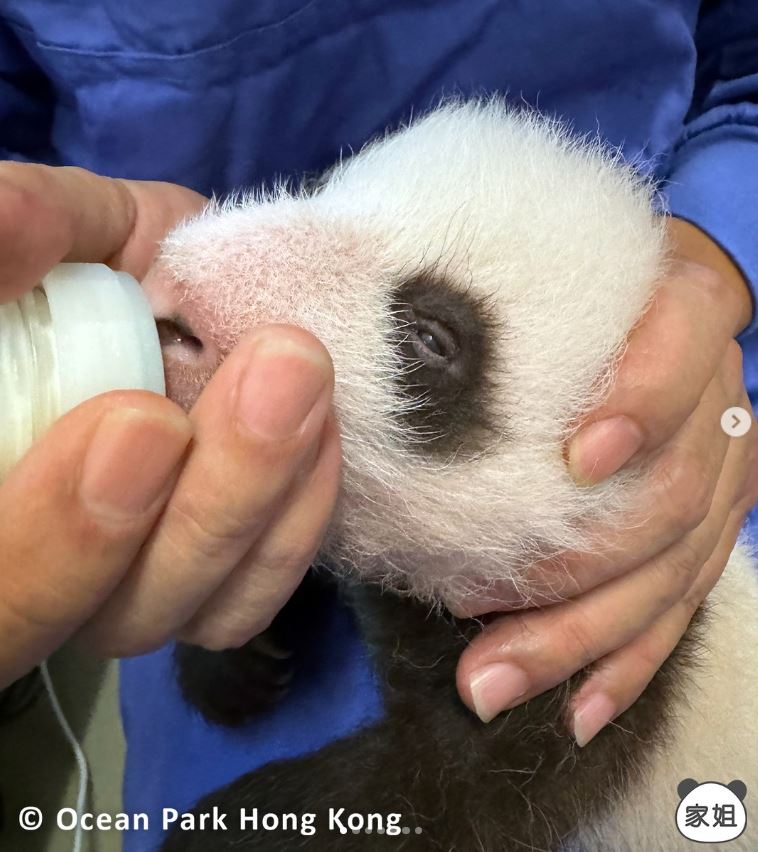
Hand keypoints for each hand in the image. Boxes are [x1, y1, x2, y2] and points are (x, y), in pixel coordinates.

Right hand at [0, 163, 340, 688]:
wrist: (168, 283)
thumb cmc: (93, 261)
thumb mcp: (62, 228)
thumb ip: (32, 224)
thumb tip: (9, 229)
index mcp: (10, 484)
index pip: (9, 577)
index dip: (62, 534)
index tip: (145, 420)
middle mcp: (66, 563)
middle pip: (119, 612)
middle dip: (208, 506)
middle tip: (278, 374)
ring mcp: (150, 575)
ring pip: (204, 609)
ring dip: (266, 502)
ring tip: (308, 384)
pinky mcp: (225, 567)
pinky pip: (263, 584)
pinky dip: (302, 515)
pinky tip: (325, 428)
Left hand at [456, 217, 757, 742]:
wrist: (634, 301)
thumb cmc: (553, 283)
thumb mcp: (527, 263)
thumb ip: (475, 285)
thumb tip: (345, 337)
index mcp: (681, 305)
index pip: (686, 343)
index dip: (644, 399)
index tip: (574, 459)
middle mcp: (716, 396)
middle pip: (673, 493)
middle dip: (574, 565)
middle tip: (472, 607)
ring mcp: (721, 471)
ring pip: (672, 571)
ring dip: (580, 634)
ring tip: (490, 678)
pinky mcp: (709, 530)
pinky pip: (681, 607)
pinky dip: (626, 662)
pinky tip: (576, 706)